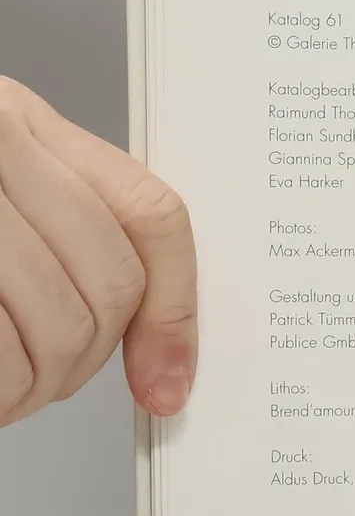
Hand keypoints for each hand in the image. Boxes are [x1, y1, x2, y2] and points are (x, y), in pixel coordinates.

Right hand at [0, 78, 195, 426]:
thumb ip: (55, 221)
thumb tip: (152, 334)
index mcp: (19, 121)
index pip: (151, 215)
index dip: (175, 310)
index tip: (170, 382)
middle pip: (108, 284)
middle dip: (87, 360)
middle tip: (47, 384)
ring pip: (55, 325)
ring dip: (34, 385)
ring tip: (9, 392)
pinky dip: (0, 394)